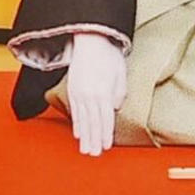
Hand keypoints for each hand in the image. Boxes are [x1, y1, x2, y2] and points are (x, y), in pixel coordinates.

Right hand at [61, 34, 126, 156]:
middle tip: (94, 154)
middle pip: (92, 123)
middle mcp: (89, 95)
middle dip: (94, 140)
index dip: (106, 134)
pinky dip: (76, 124)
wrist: (90, 40)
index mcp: (103, 92)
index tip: (106, 147)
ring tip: (85, 150)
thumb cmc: (108, 56)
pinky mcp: (73, 90)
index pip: (105, 119)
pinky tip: (78, 134)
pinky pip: (75, 111)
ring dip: (84, 136)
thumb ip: (119, 93)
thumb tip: (114, 109)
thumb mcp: (121, 74)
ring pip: (82, 120)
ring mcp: (79, 93)